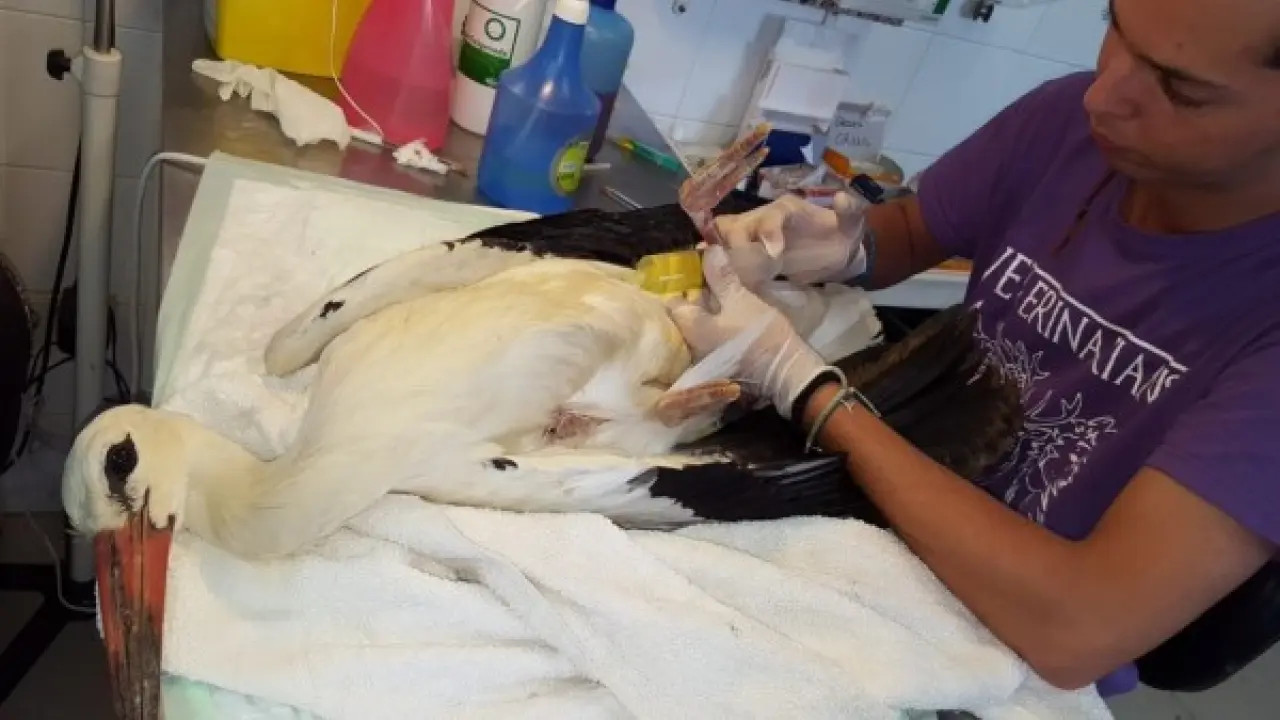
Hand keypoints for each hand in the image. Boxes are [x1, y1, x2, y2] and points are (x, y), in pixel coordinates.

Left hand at [667, 245, 829, 417]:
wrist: (786, 371)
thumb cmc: (758, 334)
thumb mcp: (740, 299)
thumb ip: (721, 277)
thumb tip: (708, 250)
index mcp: (690, 328)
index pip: (673, 300)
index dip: (681, 280)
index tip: (692, 264)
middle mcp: (692, 343)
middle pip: (687, 311)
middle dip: (697, 291)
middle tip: (710, 269)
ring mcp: (707, 353)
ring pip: (702, 321)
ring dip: (711, 304)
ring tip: (723, 283)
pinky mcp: (724, 357)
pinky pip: (714, 332)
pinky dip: (720, 317)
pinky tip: (731, 305)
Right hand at [713, 192, 870, 287]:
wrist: (836, 253)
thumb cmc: (841, 233)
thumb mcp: (852, 222)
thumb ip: (849, 211)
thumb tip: (842, 198)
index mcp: (787, 210)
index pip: (770, 215)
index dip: (768, 231)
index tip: (775, 255)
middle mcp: (764, 221)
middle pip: (735, 225)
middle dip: (735, 245)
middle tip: (745, 269)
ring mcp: (754, 240)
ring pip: (725, 240)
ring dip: (724, 258)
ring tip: (733, 279)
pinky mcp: (752, 258)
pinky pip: (730, 259)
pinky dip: (726, 269)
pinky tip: (728, 284)